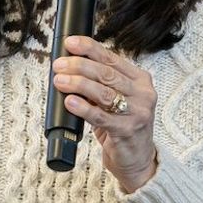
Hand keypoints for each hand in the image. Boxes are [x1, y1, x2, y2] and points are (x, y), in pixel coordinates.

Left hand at [53, 35, 158, 192]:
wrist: (137, 159)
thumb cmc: (122, 126)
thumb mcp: (116, 100)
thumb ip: (100, 85)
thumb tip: (70, 68)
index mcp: (140, 79)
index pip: (112, 58)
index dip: (89, 48)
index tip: (70, 43)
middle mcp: (142, 93)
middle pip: (106, 73)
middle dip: (79, 66)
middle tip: (59, 65)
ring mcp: (137, 112)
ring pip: (104, 92)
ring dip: (78, 84)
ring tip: (60, 81)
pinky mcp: (127, 130)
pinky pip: (101, 117)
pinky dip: (83, 108)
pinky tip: (70, 102)